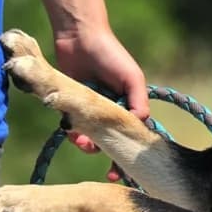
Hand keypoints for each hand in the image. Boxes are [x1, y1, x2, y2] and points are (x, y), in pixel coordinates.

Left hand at [52, 25, 148, 165]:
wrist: (79, 38)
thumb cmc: (111, 55)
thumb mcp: (132, 77)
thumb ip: (139, 101)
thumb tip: (141, 125)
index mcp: (131, 104)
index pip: (134, 133)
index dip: (132, 152)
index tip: (127, 170)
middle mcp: (112, 110)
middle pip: (113, 141)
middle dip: (111, 157)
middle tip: (110, 173)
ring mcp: (92, 109)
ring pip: (92, 138)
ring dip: (89, 145)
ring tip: (84, 143)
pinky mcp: (72, 106)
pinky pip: (73, 128)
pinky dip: (73, 133)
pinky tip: (71, 128)